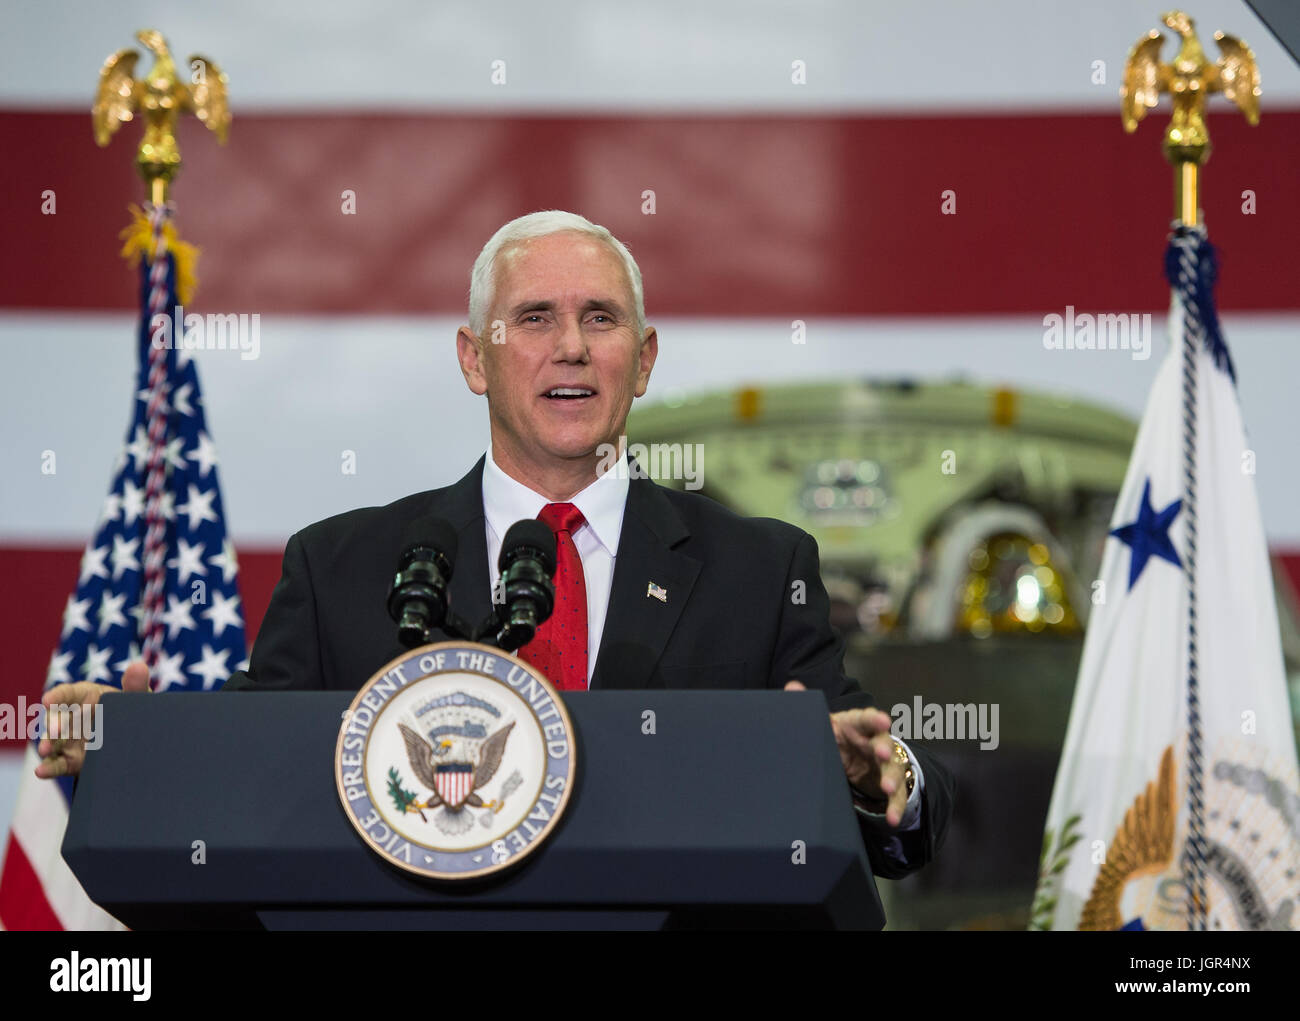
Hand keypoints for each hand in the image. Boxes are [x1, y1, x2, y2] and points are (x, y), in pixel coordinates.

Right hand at [35, 659, 150, 778]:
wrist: (135, 741)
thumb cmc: (131, 712)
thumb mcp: (135, 700)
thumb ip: (136, 685)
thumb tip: (139, 665)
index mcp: (84, 696)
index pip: (67, 694)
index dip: (57, 696)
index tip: (48, 700)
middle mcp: (71, 717)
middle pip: (56, 718)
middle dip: (54, 723)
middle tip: (56, 730)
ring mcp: (69, 739)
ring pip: (53, 741)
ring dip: (47, 745)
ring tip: (45, 750)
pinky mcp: (70, 760)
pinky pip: (56, 764)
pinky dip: (48, 768)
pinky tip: (41, 771)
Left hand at [785, 679, 909, 826]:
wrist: (851, 760)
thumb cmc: (836, 737)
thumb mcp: (823, 724)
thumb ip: (808, 707)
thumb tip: (793, 686)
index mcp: (857, 725)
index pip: (867, 718)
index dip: (875, 719)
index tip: (883, 720)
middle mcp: (875, 742)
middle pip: (885, 742)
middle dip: (885, 747)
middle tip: (884, 754)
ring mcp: (885, 765)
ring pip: (894, 770)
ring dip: (892, 779)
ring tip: (887, 789)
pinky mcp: (890, 787)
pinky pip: (896, 798)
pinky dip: (895, 809)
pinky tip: (892, 820)